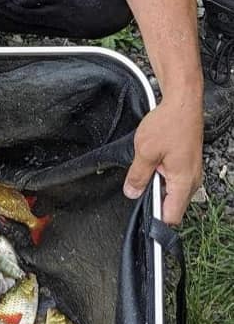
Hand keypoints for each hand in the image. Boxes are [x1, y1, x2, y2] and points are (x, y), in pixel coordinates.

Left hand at [123, 96, 202, 224]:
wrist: (182, 101)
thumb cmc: (169, 122)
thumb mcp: (144, 152)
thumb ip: (137, 176)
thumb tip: (132, 192)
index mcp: (183, 181)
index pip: (172, 217)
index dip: (156, 222)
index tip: (143, 220)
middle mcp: (192, 180)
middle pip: (172, 208)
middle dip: (155, 204)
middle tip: (140, 191)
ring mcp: (191, 173)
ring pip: (172, 195)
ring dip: (158, 190)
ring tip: (147, 175)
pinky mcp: (187, 166)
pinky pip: (174, 182)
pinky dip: (162, 180)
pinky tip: (153, 169)